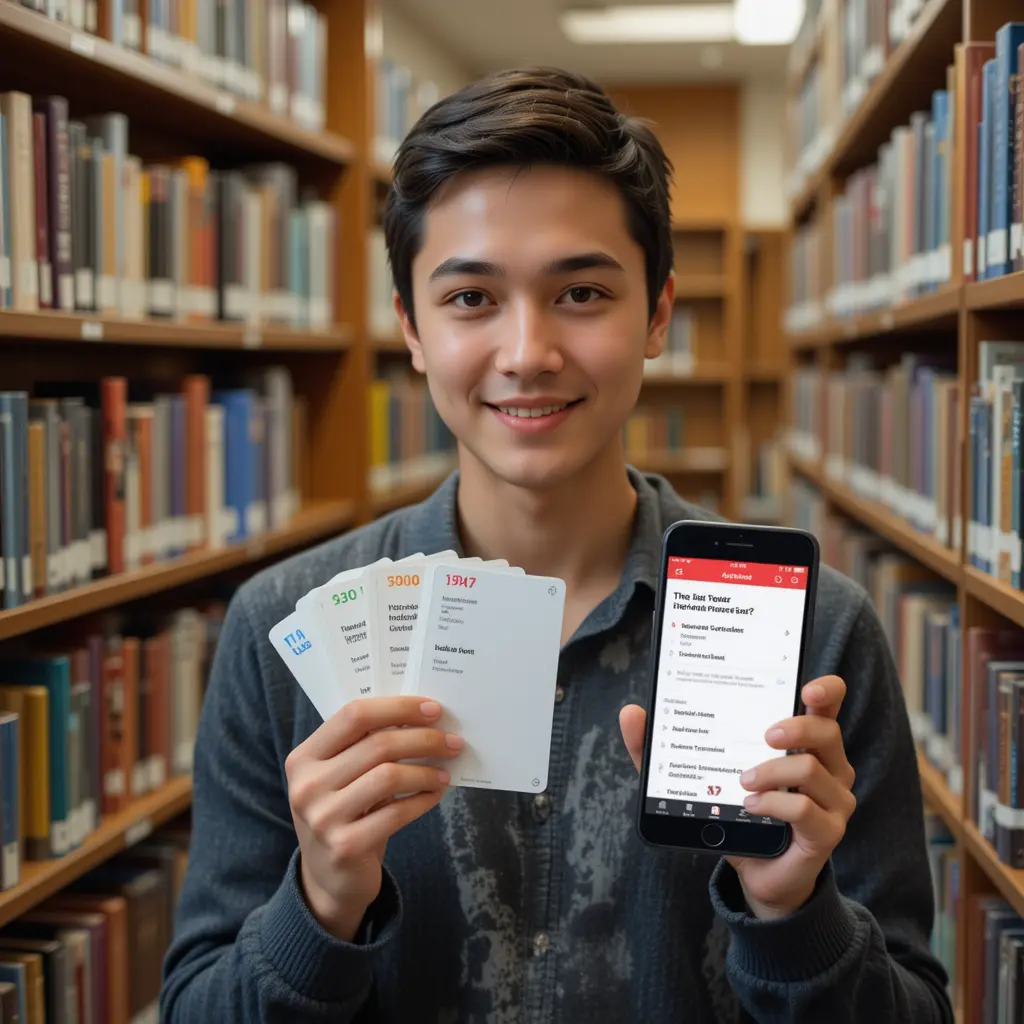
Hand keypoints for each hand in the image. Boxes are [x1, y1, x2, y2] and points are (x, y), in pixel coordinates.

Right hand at [285, 696, 463, 940]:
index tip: (433, 708)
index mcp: (304, 757)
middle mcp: (306, 785)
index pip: (354, 715)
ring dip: (426, 771)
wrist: (328, 879)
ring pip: (389, 776)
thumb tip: (422, 716)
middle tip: (452, 741)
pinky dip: (423, 800)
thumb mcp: (342, 775)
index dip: (398, 707)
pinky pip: (396, 813)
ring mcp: (322, 818)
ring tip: (445, 772)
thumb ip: (366, 745)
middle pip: (378, 744)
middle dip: (424, 739)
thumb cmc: (344, 813)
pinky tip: (435, 794)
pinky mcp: (344, 847)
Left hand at [619, 675, 855, 920]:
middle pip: (826, 730)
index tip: (805, 686)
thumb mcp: (695, 775)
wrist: (756, 872)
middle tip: (763, 735)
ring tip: (741, 783)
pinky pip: (806, 809)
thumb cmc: (736, 812)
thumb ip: (663, 745)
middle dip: (795, 726)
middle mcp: (828, 765)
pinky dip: (774, 804)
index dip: (825, 689)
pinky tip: (750, 806)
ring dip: (772, 771)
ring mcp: (834, 800)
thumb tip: (632, 712)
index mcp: (804, 740)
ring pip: (814, 768)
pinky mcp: (828, 831)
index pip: (826, 703)